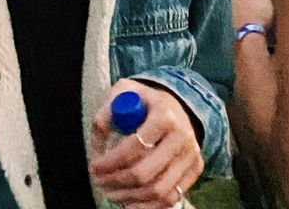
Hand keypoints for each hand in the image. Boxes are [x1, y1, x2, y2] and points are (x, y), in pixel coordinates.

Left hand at [90, 80, 202, 206]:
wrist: (177, 104)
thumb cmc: (145, 100)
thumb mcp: (124, 92)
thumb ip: (107, 113)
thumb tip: (98, 144)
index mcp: (164, 113)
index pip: (135, 145)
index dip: (111, 161)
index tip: (93, 167)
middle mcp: (182, 135)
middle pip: (146, 172)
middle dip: (117, 181)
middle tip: (99, 182)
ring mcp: (192, 154)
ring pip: (159, 190)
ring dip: (130, 197)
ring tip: (110, 192)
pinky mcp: (196, 168)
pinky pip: (171, 198)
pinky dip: (148, 206)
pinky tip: (129, 202)